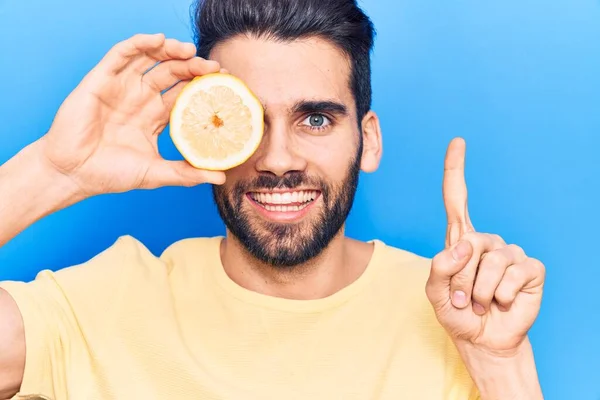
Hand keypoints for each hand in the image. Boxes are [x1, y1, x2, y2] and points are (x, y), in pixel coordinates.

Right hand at [39, 33, 225, 196]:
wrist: (72, 174)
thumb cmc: (110, 174)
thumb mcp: (155, 174)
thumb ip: (186, 173)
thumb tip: (220, 175)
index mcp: (155, 116)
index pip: (184, 93)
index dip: (203, 85)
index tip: (225, 82)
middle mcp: (140, 98)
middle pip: (172, 73)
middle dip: (193, 67)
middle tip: (212, 66)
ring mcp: (121, 87)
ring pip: (150, 59)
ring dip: (170, 50)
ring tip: (190, 51)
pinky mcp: (100, 80)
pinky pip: (121, 54)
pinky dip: (139, 43)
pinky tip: (158, 41)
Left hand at [426, 138, 545, 354]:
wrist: (482, 339)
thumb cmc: (457, 312)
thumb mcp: (435, 293)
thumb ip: (440, 269)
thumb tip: (464, 245)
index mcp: (460, 240)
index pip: (457, 200)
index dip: (455, 171)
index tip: (457, 142)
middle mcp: (486, 241)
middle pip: (469, 244)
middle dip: (460, 278)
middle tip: (463, 297)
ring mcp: (510, 253)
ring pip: (491, 263)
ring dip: (479, 291)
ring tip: (480, 301)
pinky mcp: (530, 269)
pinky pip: (514, 275)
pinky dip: (503, 295)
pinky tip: (502, 302)